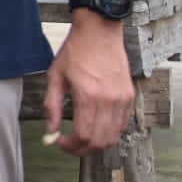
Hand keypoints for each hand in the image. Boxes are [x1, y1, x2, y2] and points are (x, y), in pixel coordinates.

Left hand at [44, 14, 133, 154]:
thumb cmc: (75, 51)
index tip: (60, 143)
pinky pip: (122, 125)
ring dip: (96, 143)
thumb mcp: (55, 76)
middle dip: (82, 149)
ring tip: (81, 138)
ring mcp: (122, 99)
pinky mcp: (130, 96)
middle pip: (100, 141)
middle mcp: (108, 100)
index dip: (71, 147)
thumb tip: (51, 131)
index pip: (83, 135)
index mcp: (88, 95)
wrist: (99, 31)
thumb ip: (52, 106)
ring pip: (113, 136)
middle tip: (69, 145)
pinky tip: (96, 126)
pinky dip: (109, 132)